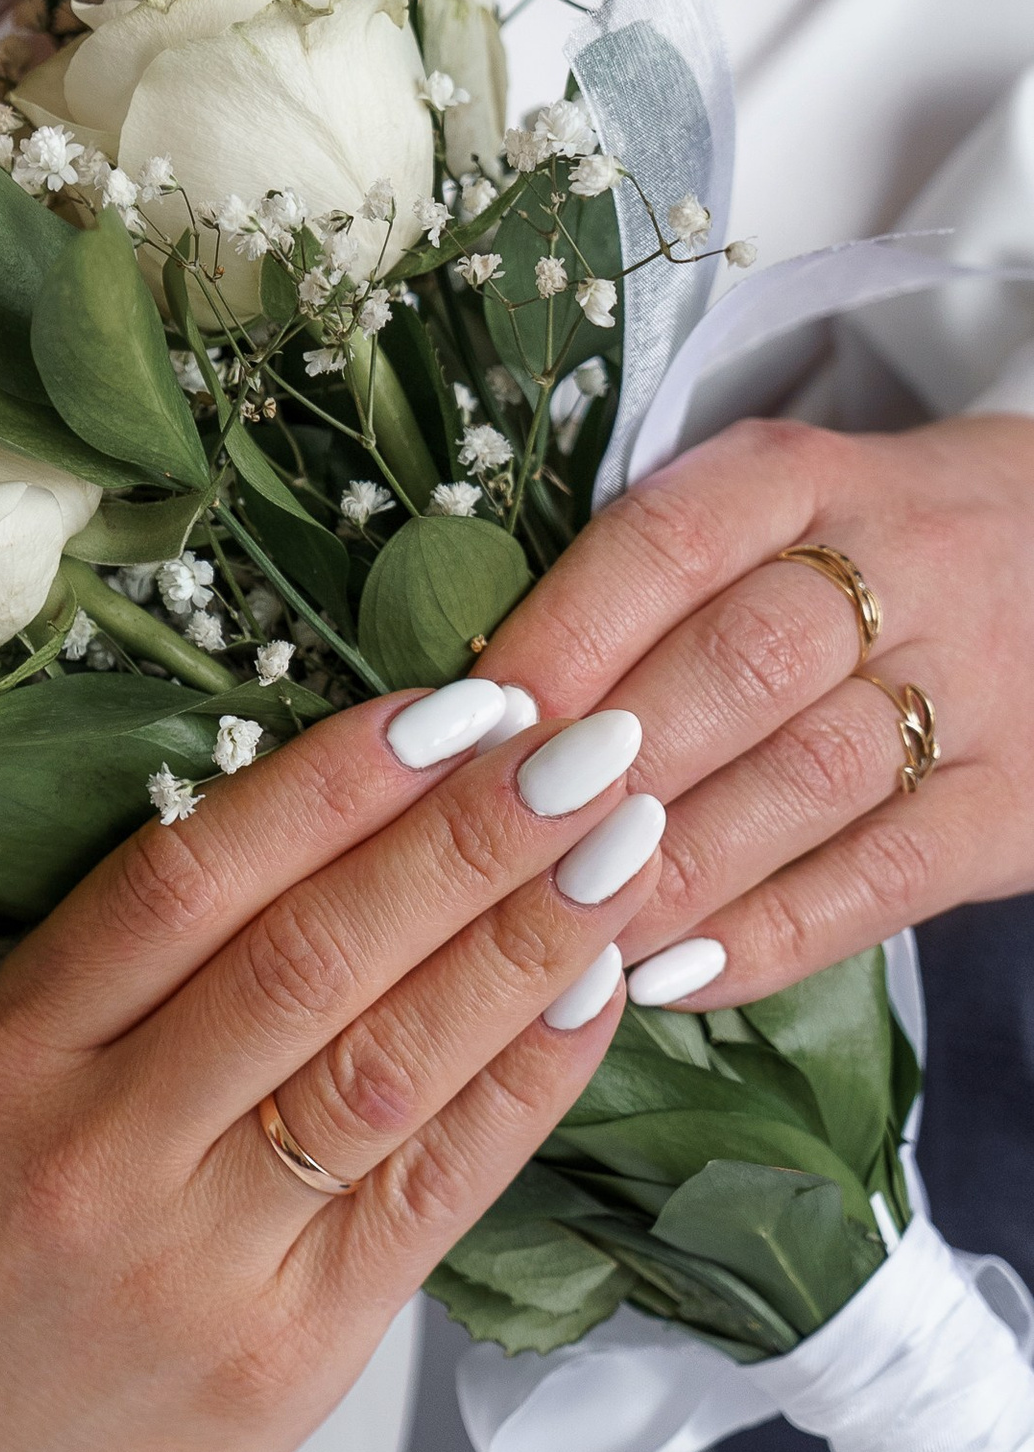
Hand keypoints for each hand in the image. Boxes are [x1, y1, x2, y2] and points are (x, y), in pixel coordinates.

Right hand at [0, 688, 664, 1451]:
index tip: (450, 704)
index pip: (183, 883)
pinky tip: (591, 998)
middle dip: (461, 841)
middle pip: (304, 963)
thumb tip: (354, 813)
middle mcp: (102, 1143)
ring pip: (383, 1071)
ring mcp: (199, 1255)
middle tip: (582, 744)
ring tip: (619, 849)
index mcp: (19, 1047)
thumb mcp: (13, 1076)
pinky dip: (523, 1085)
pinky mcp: (292, 1348)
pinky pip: (433, 1194)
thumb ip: (146, 964)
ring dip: (518, 946)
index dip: (328, 786)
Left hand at [481, 410, 1033, 1011]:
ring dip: (677, 864)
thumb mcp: (769, 507)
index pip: (673, 539)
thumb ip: (643, 582)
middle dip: (615, 760)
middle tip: (508, 840)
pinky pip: (889, 879)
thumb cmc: (858, 548)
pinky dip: (770, 935)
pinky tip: (673, 975)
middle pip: (746, 661)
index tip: (475, 718)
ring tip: (570, 928)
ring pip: (815, 776)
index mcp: (807, 476)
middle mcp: (903, 567)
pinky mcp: (1018, 803)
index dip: (566, 633)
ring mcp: (976, 687)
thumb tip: (473, 704)